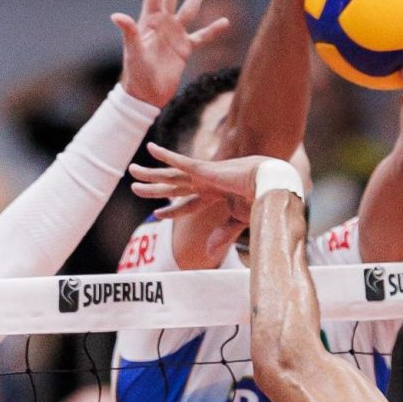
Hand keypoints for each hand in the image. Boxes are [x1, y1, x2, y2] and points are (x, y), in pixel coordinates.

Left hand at [113, 0, 231, 108]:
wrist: (146, 96)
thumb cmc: (136, 74)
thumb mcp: (133, 52)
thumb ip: (129, 32)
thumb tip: (117, 16)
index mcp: (149, 21)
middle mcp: (163, 24)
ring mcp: (175, 35)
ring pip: (188, 9)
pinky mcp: (185, 49)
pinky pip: (202, 36)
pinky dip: (213, 30)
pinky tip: (225, 23)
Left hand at [129, 144, 267, 223]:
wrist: (271, 186)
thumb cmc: (261, 201)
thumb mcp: (238, 221)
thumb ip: (222, 234)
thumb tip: (208, 253)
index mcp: (215, 194)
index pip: (188, 203)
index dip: (172, 209)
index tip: (157, 213)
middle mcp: (206, 182)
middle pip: (173, 186)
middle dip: (154, 188)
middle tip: (134, 187)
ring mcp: (204, 174)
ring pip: (170, 175)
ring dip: (150, 174)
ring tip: (132, 171)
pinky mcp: (204, 169)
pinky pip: (179, 162)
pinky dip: (165, 155)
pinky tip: (150, 149)